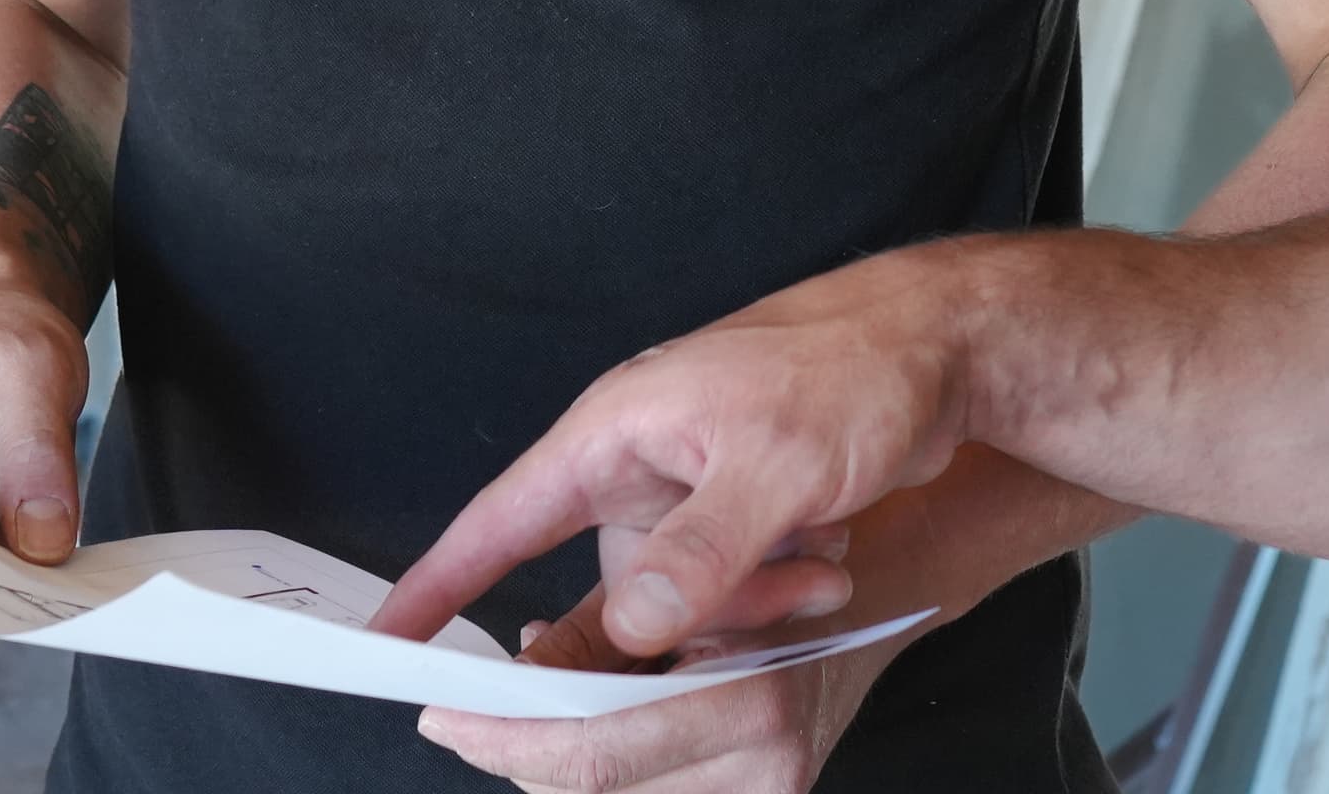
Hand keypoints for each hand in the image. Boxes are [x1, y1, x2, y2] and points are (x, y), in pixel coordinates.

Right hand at [0, 277, 90, 562]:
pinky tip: (53, 557)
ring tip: (61, 574)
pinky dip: (13, 558)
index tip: (23, 582)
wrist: (1, 312)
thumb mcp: (33, 376)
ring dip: (5, 572)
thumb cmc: (4, 326)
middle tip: (55, 587)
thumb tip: (43, 543)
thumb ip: (35, 457)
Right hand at [377, 248, 965, 657]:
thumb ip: (696, 554)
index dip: (438, 584)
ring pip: (677, 609)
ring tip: (817, 556)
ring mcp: (686, 496)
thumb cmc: (853, 372)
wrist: (943, 346)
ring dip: (747, 606)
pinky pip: (727, 599)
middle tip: (759, 585)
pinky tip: (829, 555)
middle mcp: (638, 466)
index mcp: (616, 433)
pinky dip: (778, 595)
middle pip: (606, 595)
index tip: (385, 644)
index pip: (500, 520)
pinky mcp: (734, 520)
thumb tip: (627, 629)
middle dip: (677, 618)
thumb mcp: (775, 468)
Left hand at [419, 595, 891, 793]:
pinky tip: (592, 721)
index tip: (445, 718)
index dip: (508, 740)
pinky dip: (604, 771)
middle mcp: (765, 768)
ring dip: (559, 763)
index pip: (596, 753)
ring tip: (540, 701)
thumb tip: (514, 671)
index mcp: (751, 701)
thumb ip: (594, 629)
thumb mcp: (682, 572)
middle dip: (520, 755)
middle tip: (469, 716)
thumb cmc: (788, 557)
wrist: (883, 587)